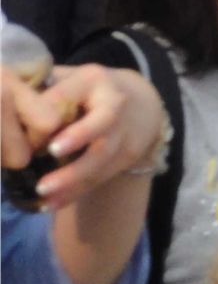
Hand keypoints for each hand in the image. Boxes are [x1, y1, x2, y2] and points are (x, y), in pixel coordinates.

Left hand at [3, 64, 165, 209]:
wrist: (139, 103)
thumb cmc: (86, 91)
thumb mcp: (67, 80)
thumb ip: (40, 90)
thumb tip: (4, 106)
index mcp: (92, 80)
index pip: (68, 95)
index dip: (51, 114)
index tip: (33, 135)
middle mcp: (114, 103)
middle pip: (99, 125)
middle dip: (75, 143)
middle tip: (47, 159)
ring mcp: (125, 131)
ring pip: (102, 157)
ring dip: (73, 178)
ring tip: (43, 192)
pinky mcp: (128, 154)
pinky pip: (101, 176)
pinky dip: (76, 192)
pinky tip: (52, 203)